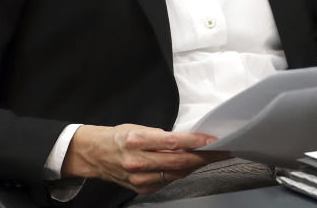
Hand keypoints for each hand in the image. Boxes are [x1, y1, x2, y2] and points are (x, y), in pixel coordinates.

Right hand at [61, 124, 225, 193]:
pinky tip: (192, 165)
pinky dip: (182, 172)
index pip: (173, 142)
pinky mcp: (141, 188)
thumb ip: (162, 135)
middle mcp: (137, 161)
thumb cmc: (118, 137)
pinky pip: (168, 181)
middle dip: (204, 156)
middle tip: (222, 150)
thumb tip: (188, 139)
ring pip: (176, 173)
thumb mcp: (139, 127)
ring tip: (212, 156)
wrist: (94, 155)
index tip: (212, 139)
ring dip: (197, 165)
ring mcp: (139, 178)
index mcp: (137, 140)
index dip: (196, 141)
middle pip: (179, 162)